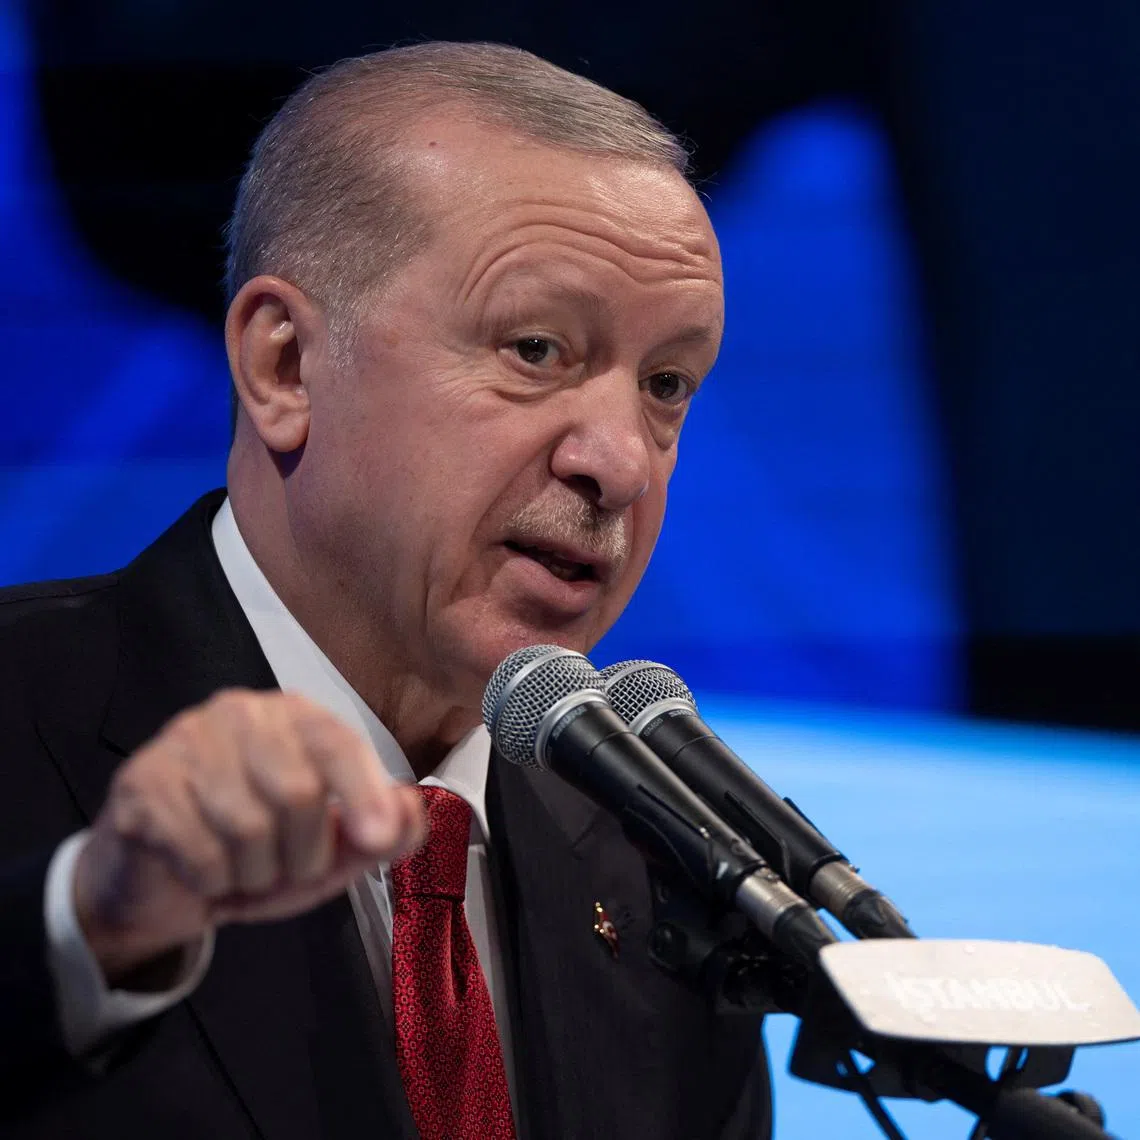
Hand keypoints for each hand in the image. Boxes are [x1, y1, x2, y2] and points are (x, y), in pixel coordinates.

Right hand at [74, 689, 424, 984]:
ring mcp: (185, 741)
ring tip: (244, 870)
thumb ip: (378, 834)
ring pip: (248, 827)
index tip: (380, 837)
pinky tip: (203, 872)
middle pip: (298, 791)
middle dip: (304, 854)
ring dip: (256, 873)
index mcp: (295, 716)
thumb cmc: (260, 854)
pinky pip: (199, 851)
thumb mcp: (330, 852)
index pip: (337, 744)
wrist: (164, 884)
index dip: (364, 793)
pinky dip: (213, 882)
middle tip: (289, 869)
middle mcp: (240, 713)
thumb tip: (412, 814)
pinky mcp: (142, 783)